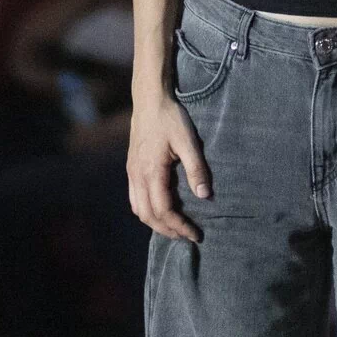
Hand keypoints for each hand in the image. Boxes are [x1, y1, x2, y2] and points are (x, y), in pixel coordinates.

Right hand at [128, 96, 208, 243]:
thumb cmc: (170, 118)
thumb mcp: (188, 141)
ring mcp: (132, 173)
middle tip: (187, 236)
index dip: (179, 226)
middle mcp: (137, 176)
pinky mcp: (131, 168)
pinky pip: (134, 199)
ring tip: (175, 227)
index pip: (163, 210)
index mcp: (151, 172)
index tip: (196, 233)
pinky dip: (146, 211)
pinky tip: (159, 210)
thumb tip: (205, 196)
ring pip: (139, 210)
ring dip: (156, 223)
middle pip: (149, 216)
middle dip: (168, 230)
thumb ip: (197, 169)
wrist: (149, 100)